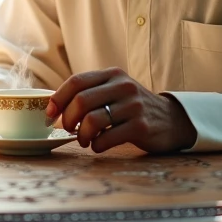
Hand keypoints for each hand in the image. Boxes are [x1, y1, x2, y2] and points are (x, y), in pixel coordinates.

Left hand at [46, 67, 196, 153]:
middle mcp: (123, 86)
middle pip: (81, 101)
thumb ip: (90, 93)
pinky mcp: (141, 126)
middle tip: (69, 129)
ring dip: (82, 135)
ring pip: (92, 120)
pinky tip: (98, 146)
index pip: (76, 81)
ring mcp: (133, 106)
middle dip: (68, 119)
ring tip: (84, 140)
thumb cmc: (133, 107)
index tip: (50, 114)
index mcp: (112, 75)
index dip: (58, 99)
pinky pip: (107, 137)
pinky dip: (97, 145)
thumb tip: (53, 107)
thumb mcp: (115, 90)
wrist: (172, 120)